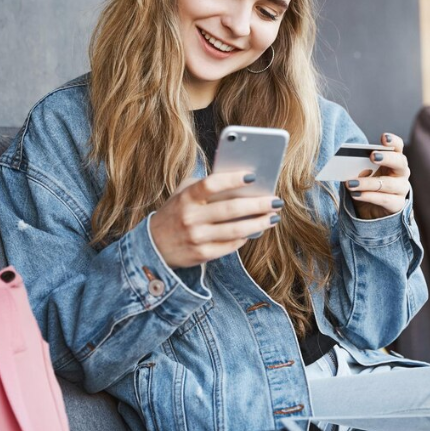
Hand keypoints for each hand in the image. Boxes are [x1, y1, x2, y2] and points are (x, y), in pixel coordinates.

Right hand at [150, 172, 281, 267]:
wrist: (154, 245)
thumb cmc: (177, 212)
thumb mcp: (184, 194)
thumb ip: (206, 186)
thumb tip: (242, 182)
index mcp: (186, 197)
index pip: (211, 184)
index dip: (233, 179)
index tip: (253, 176)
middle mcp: (190, 217)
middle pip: (230, 209)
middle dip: (258, 205)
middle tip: (275, 200)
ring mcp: (196, 238)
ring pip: (235, 230)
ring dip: (259, 223)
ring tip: (273, 217)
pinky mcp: (202, 254)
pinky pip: (231, 245)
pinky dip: (246, 237)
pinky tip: (256, 230)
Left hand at [345, 133, 409, 219]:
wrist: (370, 212)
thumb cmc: (366, 187)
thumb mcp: (361, 174)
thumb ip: (358, 167)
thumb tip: (345, 162)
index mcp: (394, 160)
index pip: (398, 147)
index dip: (393, 142)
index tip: (383, 137)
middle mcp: (402, 173)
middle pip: (400, 162)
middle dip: (387, 158)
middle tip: (372, 156)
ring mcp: (402, 189)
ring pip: (388, 183)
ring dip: (368, 182)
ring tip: (350, 183)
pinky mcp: (397, 205)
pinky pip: (384, 199)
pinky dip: (368, 196)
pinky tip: (356, 194)